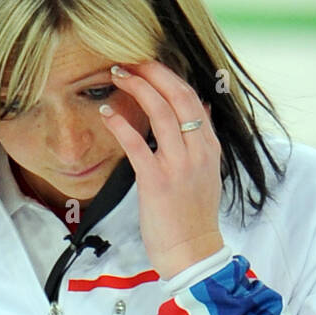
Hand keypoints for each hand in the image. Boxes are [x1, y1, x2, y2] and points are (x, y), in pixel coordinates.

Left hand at [99, 60, 223, 279]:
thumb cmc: (193, 218)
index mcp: (209, 148)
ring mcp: (178, 165)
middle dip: (153, 72)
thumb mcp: (207, 174)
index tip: (149, 65)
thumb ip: (202, 141)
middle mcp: (197, 151)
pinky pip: (137, 144)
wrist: (193, 254)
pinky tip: (106, 113)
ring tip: (118, 75)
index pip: (192, 100)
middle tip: (131, 59)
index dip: (169, 77)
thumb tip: (202, 108)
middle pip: (178, 96)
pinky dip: (120, 124)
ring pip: (161, 112)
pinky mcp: (157, 181)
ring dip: (137, 88)